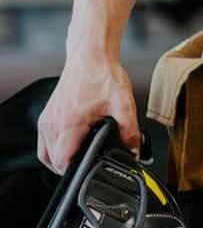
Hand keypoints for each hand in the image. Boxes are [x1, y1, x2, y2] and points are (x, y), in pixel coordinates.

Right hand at [38, 52, 139, 174]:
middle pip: (51, 161)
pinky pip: (44, 140)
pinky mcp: (47, 114)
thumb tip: (134, 150)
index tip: (90, 169)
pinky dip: (54, 148)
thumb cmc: (103, 76)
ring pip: (45, 153)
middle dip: (69, 167)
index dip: (76, 171)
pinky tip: (70, 145)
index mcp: (68, 125)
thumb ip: (130, 131)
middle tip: (88, 165)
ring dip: (59, 159)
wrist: (90, 56)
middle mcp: (53, 124)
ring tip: (78, 159)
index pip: (62, 162)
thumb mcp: (124, 105)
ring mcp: (47, 119)